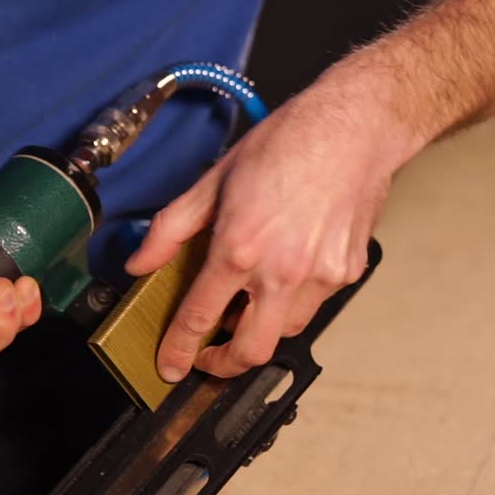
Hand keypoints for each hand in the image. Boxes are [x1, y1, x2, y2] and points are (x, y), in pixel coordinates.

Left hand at [124, 63, 422, 381]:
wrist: (355, 128)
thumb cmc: (287, 144)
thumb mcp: (213, 180)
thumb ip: (171, 228)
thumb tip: (140, 262)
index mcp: (240, 247)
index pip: (199, 316)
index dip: (179, 350)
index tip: (171, 367)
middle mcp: (282, 270)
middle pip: (250, 351)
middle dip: (223, 365)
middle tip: (209, 357)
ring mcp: (320, 275)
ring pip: (284, 332)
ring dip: (260, 329)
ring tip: (247, 305)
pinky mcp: (347, 272)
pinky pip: (314, 305)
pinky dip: (293, 301)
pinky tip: (285, 273)